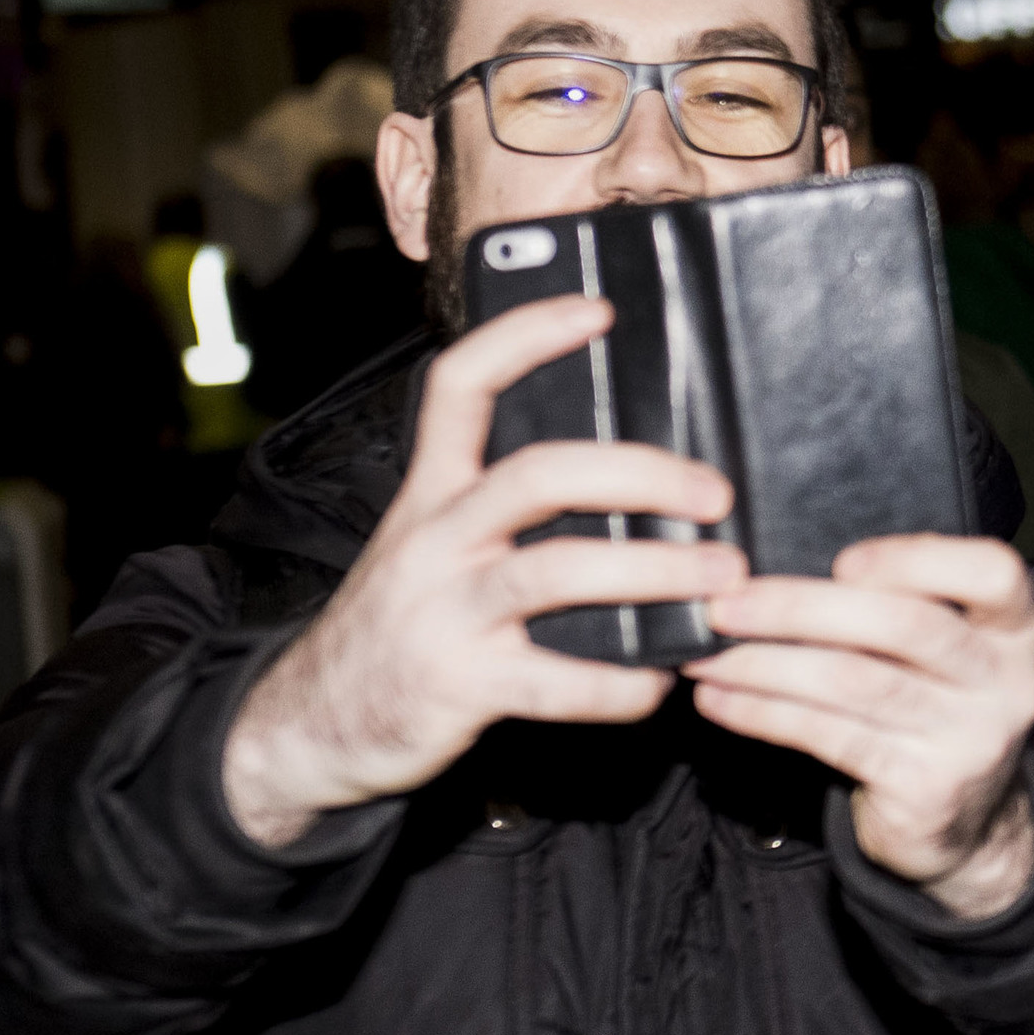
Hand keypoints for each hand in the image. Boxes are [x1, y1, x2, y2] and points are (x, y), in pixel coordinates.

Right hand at [223, 296, 745, 847]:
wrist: (311, 724)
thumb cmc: (403, 623)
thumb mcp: (430, 543)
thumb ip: (500, 506)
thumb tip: (627, 479)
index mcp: (431, 491)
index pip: (462, 384)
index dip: (525, 338)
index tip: (599, 310)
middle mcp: (434, 537)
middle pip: (540, 475)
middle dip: (641, 475)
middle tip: (716, 494)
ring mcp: (444, 611)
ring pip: (557, 571)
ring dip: (654, 571)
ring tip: (722, 577)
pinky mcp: (459, 685)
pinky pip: (556, 680)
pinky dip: (619, 684)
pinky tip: (660, 681)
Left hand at [684, 535, 1033, 920]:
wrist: (966, 824)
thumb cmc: (933, 708)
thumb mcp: (944, 652)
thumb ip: (898, 604)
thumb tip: (772, 567)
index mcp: (1015, 628)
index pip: (993, 571)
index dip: (917, 558)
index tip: (842, 560)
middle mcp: (1006, 680)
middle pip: (905, 625)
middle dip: (802, 608)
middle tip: (726, 602)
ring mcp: (970, 738)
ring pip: (855, 683)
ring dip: (766, 664)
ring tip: (707, 654)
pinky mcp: (925, 788)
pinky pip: (829, 737)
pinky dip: (764, 714)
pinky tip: (720, 701)